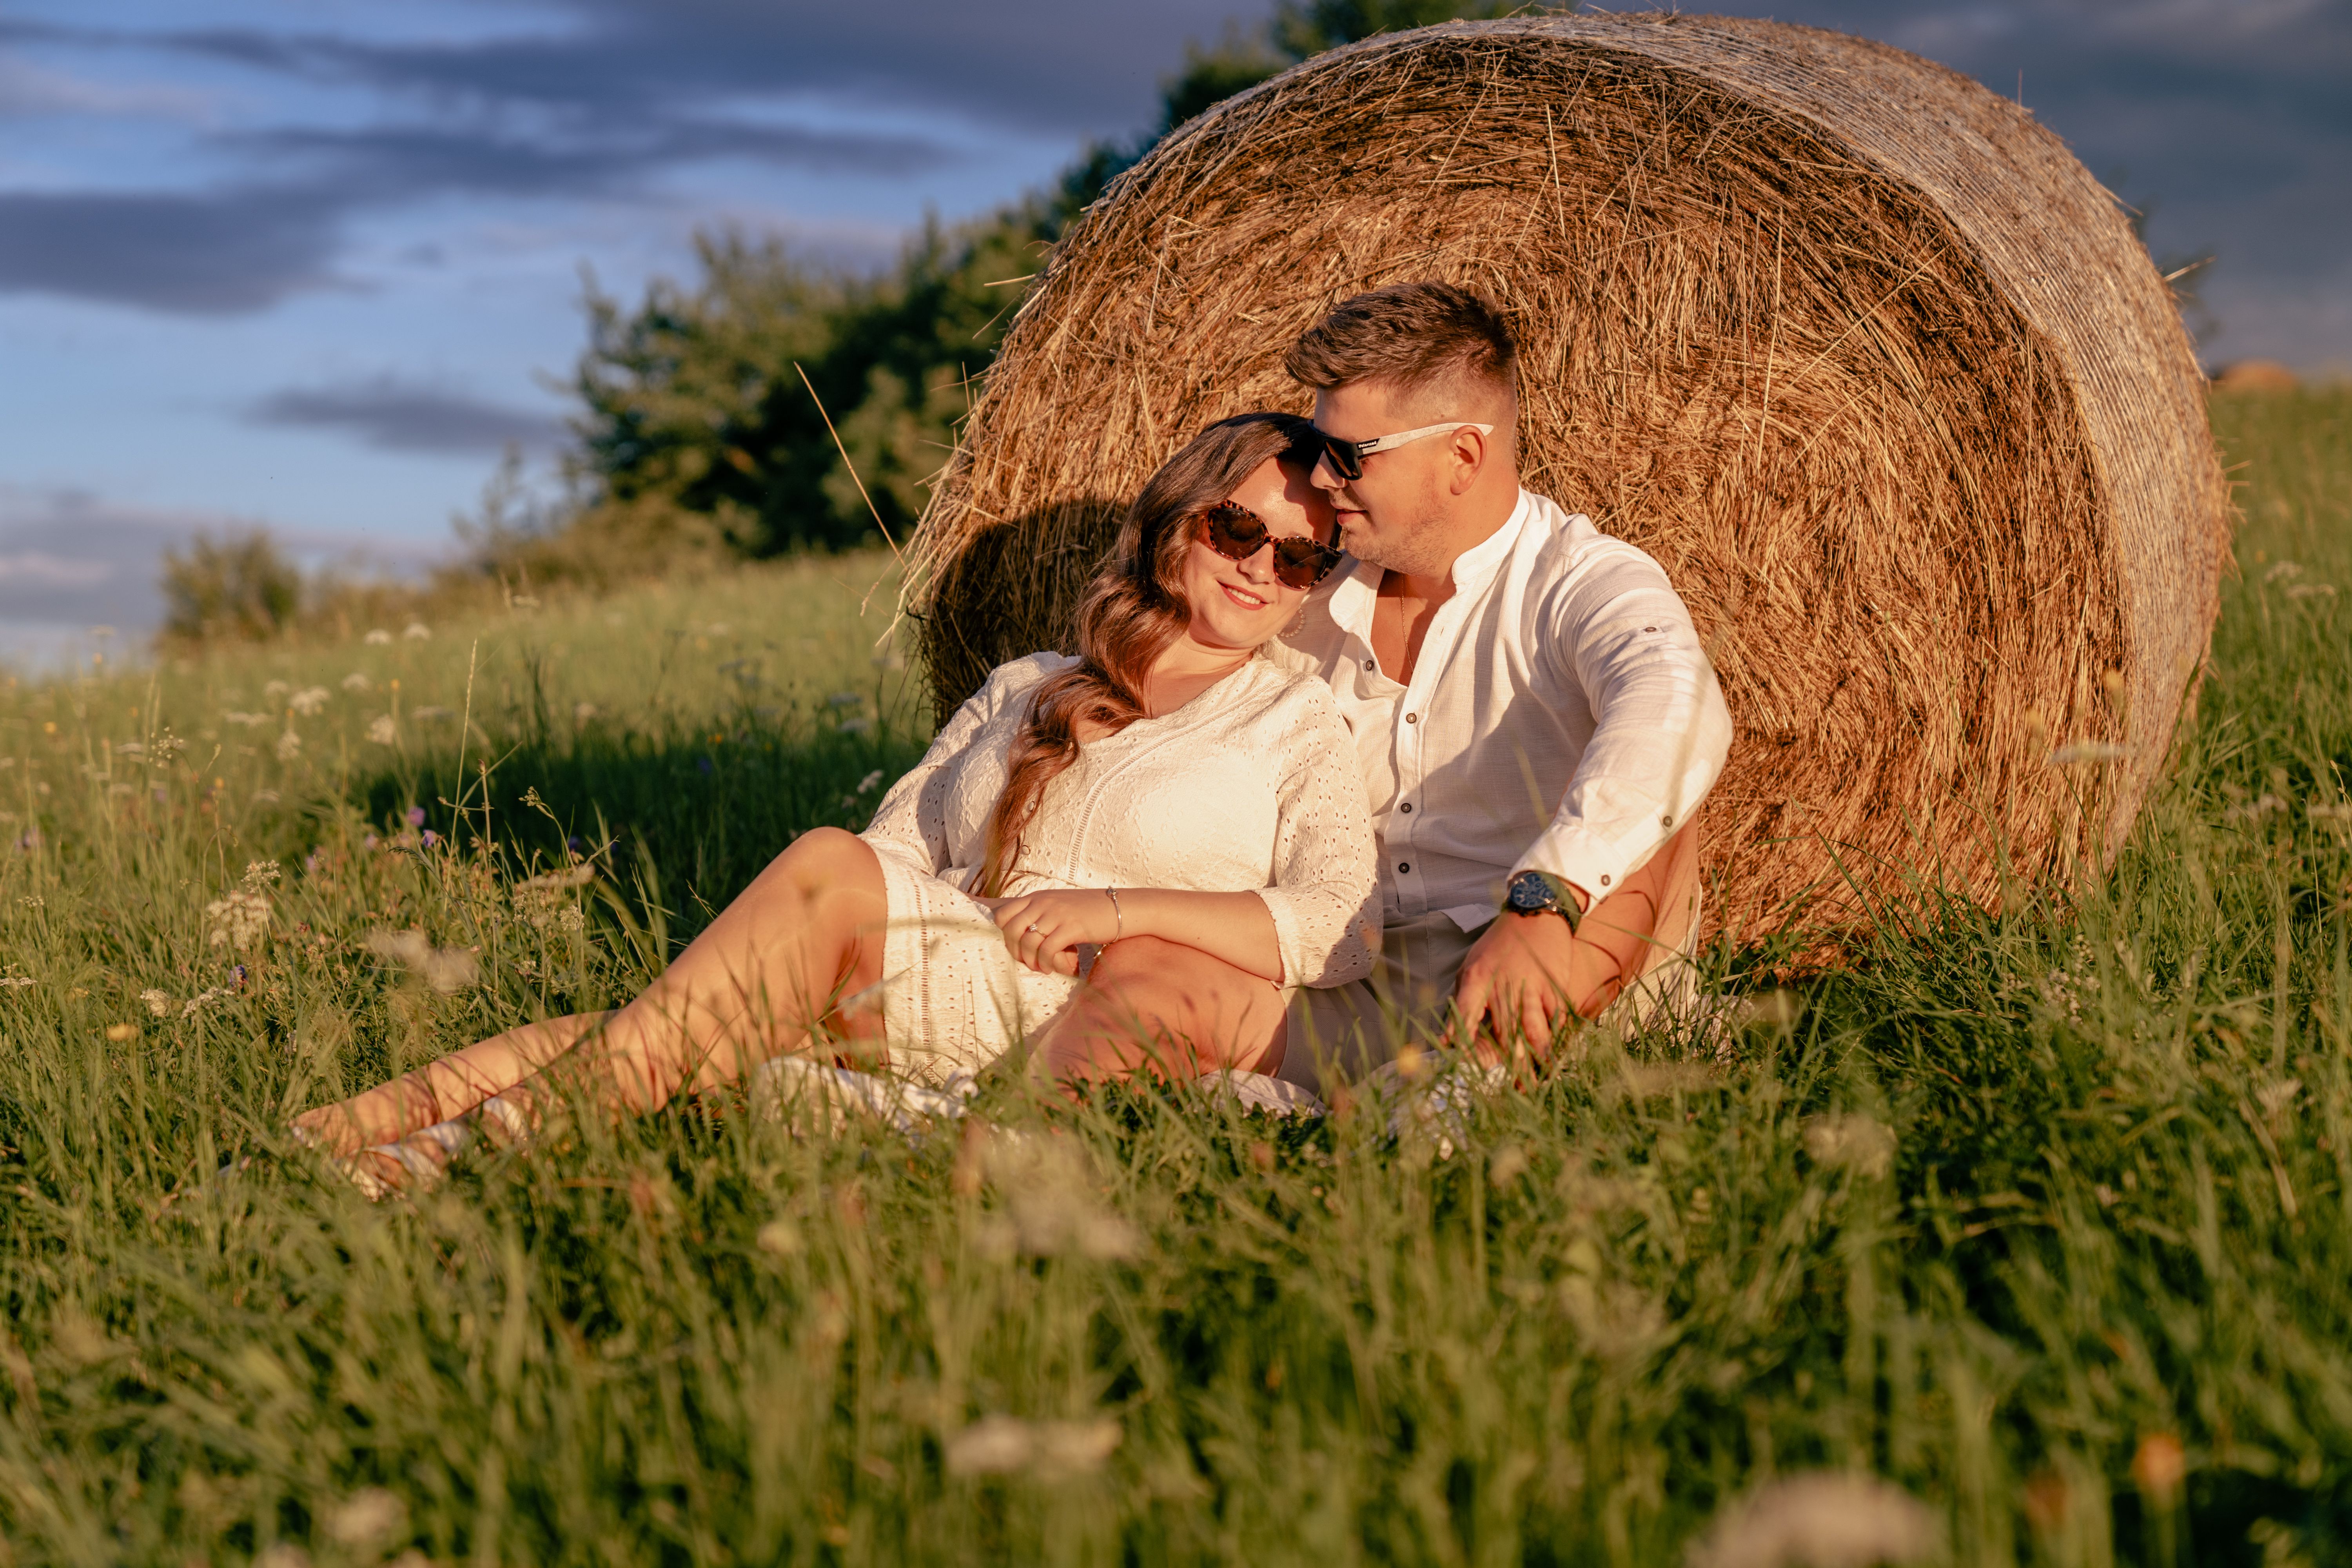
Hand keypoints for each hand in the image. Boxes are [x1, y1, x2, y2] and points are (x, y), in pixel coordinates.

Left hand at [978, 888, 1119, 975]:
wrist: (1122, 908)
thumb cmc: (1092, 911)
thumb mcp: (1061, 905)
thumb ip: (1042, 913)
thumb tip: (1024, 934)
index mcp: (1038, 897)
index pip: (1003, 915)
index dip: (1005, 935)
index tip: (1018, 946)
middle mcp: (1044, 903)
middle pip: (1011, 930)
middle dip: (1015, 951)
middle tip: (1027, 961)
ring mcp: (1057, 914)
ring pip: (1027, 942)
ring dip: (1030, 961)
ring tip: (1041, 967)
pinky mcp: (1072, 927)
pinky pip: (1047, 950)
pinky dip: (1046, 963)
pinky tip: (1052, 967)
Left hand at [1451, 901, 1619, 1063]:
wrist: (1534, 914)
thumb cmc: (1497, 946)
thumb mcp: (1470, 969)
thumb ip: (1461, 1004)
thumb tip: (1448, 1039)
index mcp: (1475, 981)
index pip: (1465, 1017)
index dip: (1463, 1043)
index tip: (1465, 1067)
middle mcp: (1503, 987)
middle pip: (1505, 1033)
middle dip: (1511, 1065)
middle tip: (1515, 1090)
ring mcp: (1531, 988)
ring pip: (1535, 1030)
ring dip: (1538, 1058)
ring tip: (1539, 1079)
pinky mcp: (1554, 986)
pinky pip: (1555, 1019)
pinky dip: (1556, 1038)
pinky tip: (1556, 1056)